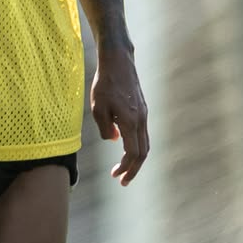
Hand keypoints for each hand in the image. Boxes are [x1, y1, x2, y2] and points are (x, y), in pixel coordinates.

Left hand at [90, 47, 148, 184]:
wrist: (118, 61)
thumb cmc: (104, 83)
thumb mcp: (97, 107)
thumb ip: (105, 128)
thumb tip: (114, 140)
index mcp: (130, 121)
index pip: (133, 153)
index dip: (126, 167)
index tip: (116, 176)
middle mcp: (141, 119)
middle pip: (143, 152)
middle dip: (133, 169)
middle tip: (122, 180)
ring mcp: (144, 114)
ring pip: (145, 143)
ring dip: (136, 159)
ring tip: (124, 168)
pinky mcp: (142, 109)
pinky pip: (143, 133)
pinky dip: (136, 145)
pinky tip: (122, 145)